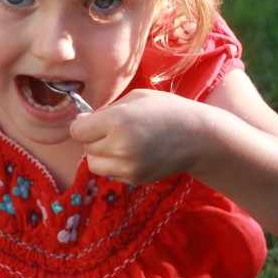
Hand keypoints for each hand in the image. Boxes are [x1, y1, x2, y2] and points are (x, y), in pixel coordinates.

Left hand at [69, 89, 205, 184]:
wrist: (199, 137)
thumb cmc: (167, 111)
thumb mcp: (135, 98)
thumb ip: (105, 110)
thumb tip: (79, 121)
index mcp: (118, 122)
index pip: (78, 130)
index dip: (83, 124)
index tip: (94, 120)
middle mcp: (120, 147)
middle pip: (86, 147)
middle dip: (94, 138)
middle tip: (116, 129)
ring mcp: (127, 166)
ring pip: (94, 164)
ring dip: (101, 154)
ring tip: (122, 142)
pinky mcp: (134, 179)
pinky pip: (110, 173)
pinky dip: (115, 164)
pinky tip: (134, 153)